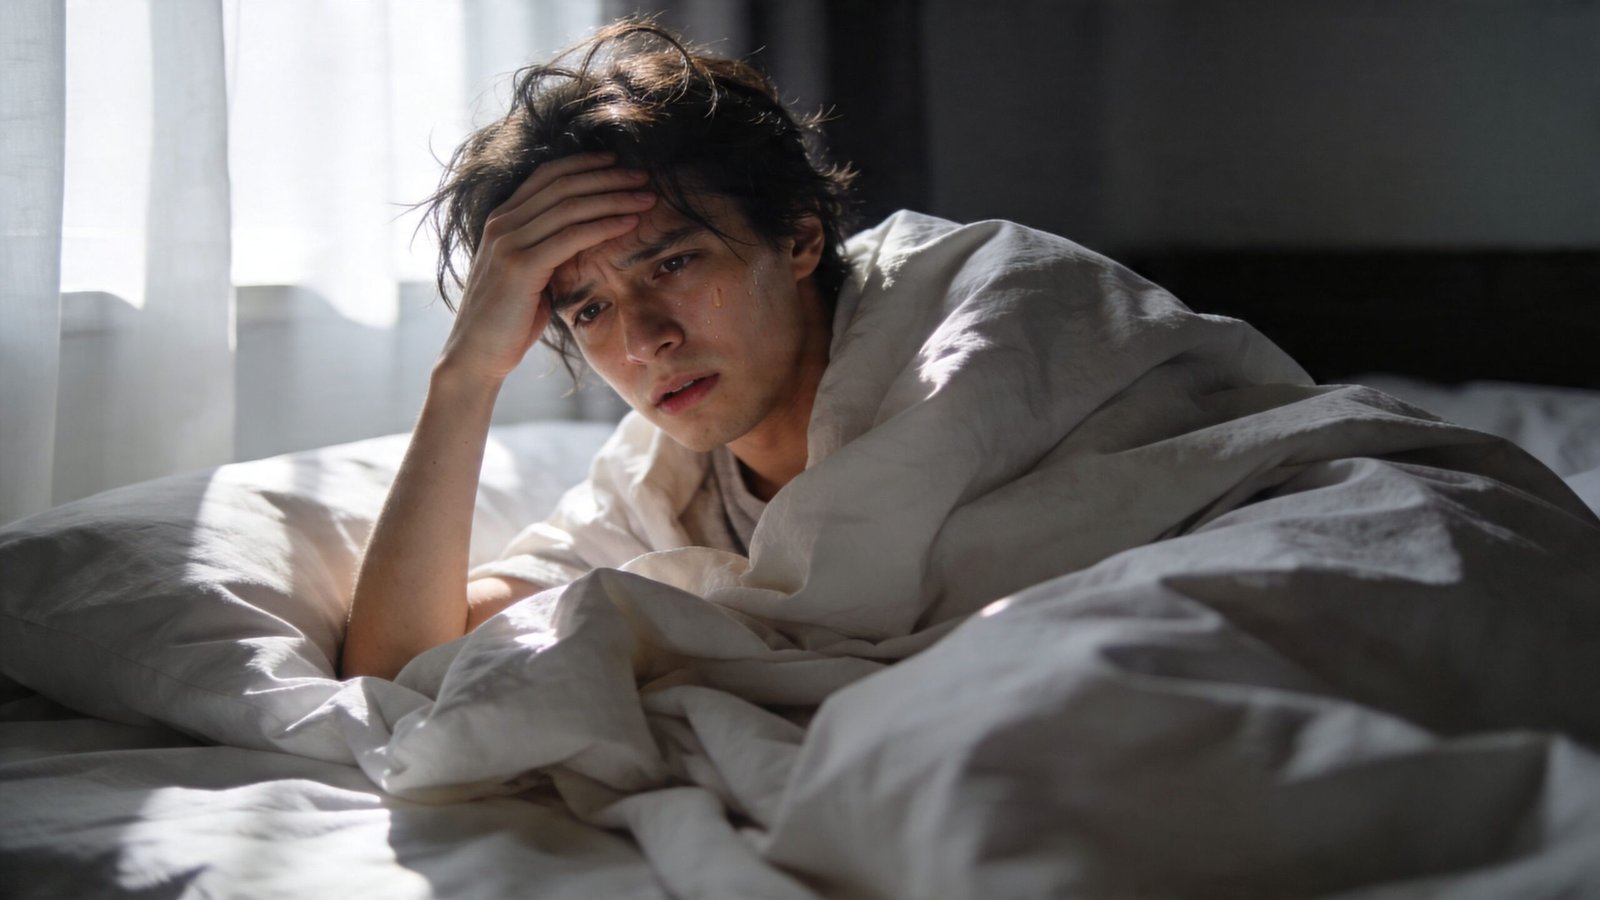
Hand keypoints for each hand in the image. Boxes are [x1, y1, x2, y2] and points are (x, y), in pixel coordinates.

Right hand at [437, 152, 655, 384]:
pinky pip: (570, 237)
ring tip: (646, 198)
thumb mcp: (529, 273)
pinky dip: (604, 226)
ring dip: (614, 198)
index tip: (618, 162)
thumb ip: (548, 248)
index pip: (547, 175)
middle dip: (608, 177)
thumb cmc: (509, 319)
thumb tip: (585, 236)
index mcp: (502, 218)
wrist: (478, 354)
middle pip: (563, 184)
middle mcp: (502, 223)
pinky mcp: (520, 266)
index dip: (584, 163)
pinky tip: (629, 224)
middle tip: (644, 176)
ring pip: (570, 207)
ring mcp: (508, 242)